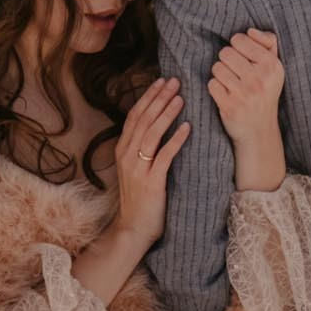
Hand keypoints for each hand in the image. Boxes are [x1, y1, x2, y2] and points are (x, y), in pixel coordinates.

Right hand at [112, 76, 188, 248]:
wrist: (133, 229)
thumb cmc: (141, 199)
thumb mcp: (137, 169)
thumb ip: (144, 149)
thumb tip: (160, 126)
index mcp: (123, 150)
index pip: (135, 115)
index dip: (148, 97)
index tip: (162, 81)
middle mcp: (127, 155)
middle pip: (143, 119)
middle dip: (159, 98)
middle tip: (175, 81)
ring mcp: (138, 168)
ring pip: (151, 133)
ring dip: (167, 113)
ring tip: (181, 98)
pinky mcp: (151, 182)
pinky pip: (164, 156)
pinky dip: (175, 140)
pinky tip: (187, 128)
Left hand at [208, 29, 282, 150]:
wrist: (259, 130)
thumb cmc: (264, 92)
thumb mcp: (273, 67)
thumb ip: (267, 42)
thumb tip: (250, 30)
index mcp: (272, 65)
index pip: (239, 39)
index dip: (237, 47)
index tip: (244, 59)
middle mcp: (260, 79)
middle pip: (225, 52)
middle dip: (227, 61)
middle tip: (236, 73)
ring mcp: (245, 94)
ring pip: (217, 67)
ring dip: (220, 74)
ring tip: (231, 83)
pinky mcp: (230, 106)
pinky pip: (212, 84)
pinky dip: (215, 88)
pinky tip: (226, 94)